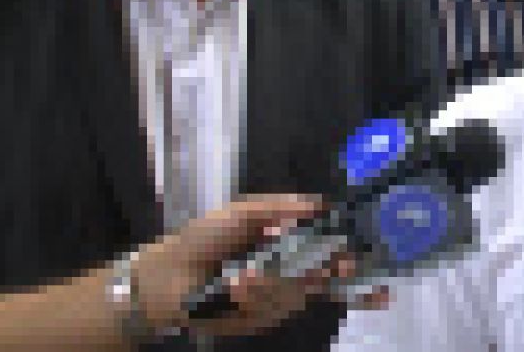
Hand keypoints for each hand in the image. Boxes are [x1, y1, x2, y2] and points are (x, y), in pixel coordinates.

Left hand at [130, 194, 340, 337]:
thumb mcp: (242, 213)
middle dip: (332, 277)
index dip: (348, 262)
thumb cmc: (204, 239)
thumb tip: (319, 203)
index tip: (355, 262)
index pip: (330, 255)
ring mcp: (274, 300)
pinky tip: (234, 289)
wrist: (168, 275)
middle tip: (330, 272)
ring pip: (296, 296)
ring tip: (242, 277)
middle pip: (325, 280)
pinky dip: (251, 299)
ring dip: (270, 286)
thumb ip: (279, 206)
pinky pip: (270, 312)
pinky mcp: (257, 321)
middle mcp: (288, 275)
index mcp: (288, 246)